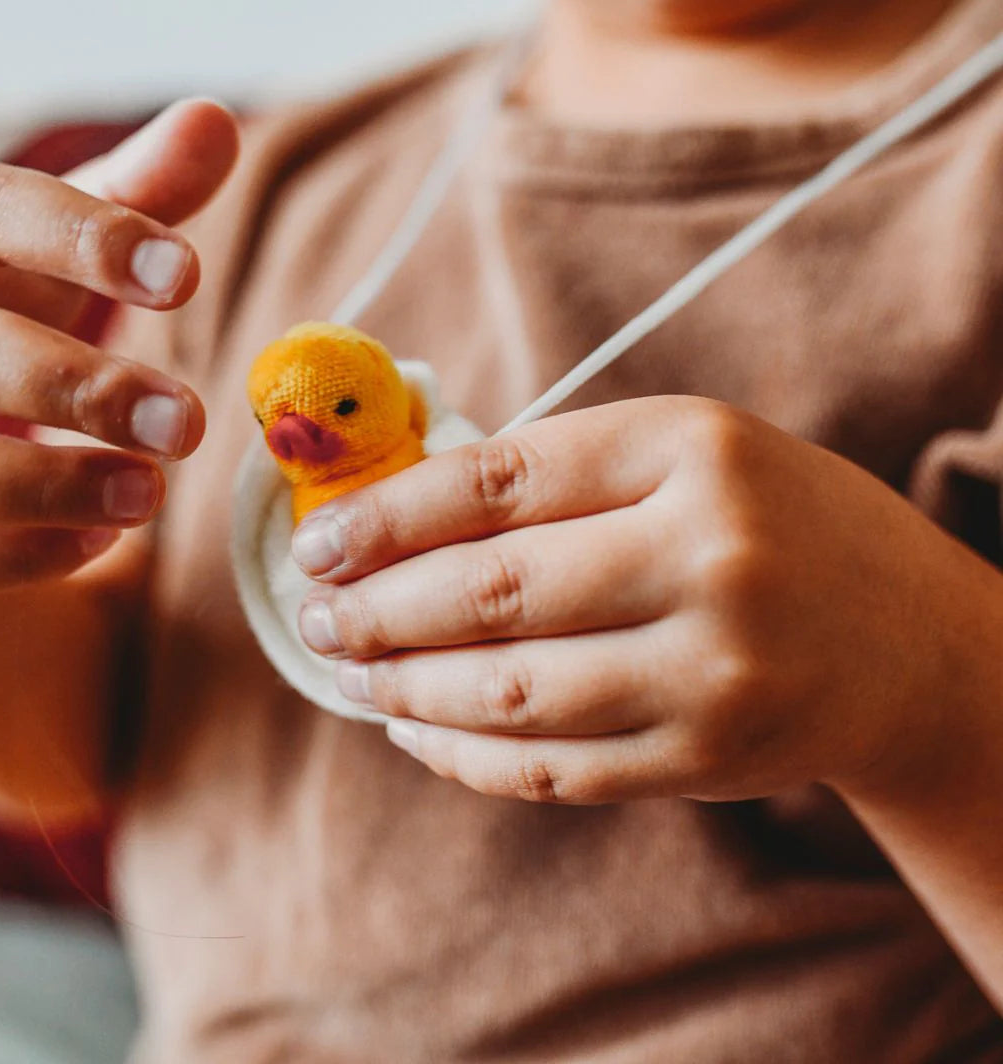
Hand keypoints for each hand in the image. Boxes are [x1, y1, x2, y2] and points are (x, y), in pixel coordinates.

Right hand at [0, 99, 238, 589]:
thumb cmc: (2, 300)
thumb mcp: (59, 247)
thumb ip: (132, 196)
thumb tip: (215, 123)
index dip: (87, 238)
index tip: (188, 272)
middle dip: (80, 389)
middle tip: (187, 421)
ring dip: (51, 485)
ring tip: (152, 494)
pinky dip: (25, 553)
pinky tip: (103, 540)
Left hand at [292, 396, 989, 804]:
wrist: (908, 641)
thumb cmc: (776, 523)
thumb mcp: (685, 456)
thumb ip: (557, 477)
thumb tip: (397, 519)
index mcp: (692, 451)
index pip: (498, 481)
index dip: (386, 515)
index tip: (317, 541)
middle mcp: (708, 558)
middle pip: (491, 591)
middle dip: (376, 610)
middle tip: (315, 616)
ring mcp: (711, 671)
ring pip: (510, 693)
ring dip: (405, 688)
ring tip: (350, 672)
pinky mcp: (706, 760)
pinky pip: (550, 770)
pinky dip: (462, 755)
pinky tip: (415, 731)